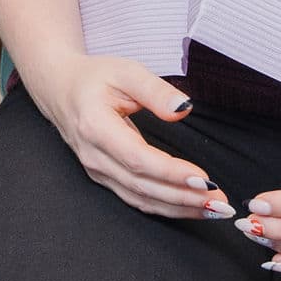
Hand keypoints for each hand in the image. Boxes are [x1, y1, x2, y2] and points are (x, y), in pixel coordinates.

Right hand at [20, 48, 222, 222]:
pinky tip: (190, 206)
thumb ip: (155, 90)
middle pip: (143, 186)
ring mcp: (97, 171)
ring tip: (213, 209)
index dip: (172, 172)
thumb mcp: (125, 71)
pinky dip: (166, 206)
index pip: (138, 159)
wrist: (59, 89)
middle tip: (220, 203)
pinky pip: (137, 199)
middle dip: (184, 198)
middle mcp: (94, 156)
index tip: (204, 178)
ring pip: (141, 199)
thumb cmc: (93, 78)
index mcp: (96, 127)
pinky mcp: (104, 178)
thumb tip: (183, 110)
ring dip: (179, 208)